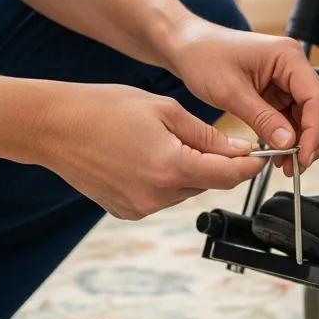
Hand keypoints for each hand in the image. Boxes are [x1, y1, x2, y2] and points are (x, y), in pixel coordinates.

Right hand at [34, 82, 267, 219]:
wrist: (56, 126)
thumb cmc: (107, 107)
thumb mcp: (165, 110)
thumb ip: (205, 135)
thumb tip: (239, 150)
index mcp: (170, 167)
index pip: (227, 175)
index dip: (249, 165)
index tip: (262, 154)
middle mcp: (156, 196)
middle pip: (206, 183)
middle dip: (216, 163)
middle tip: (216, 137)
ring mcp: (139, 208)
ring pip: (184, 190)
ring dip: (189, 170)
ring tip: (169, 139)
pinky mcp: (125, 211)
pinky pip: (160, 196)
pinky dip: (165, 178)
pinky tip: (148, 154)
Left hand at [171, 22, 318, 175]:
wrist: (188, 47)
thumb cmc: (205, 57)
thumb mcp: (231, 92)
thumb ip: (262, 118)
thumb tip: (289, 143)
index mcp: (287, 56)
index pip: (315, 97)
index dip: (314, 131)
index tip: (303, 157)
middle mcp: (292, 64)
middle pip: (317, 107)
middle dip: (310, 139)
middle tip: (295, 167)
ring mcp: (285, 77)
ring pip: (306, 115)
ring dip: (300, 141)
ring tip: (285, 165)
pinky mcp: (276, 89)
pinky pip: (290, 116)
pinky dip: (287, 136)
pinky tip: (278, 153)